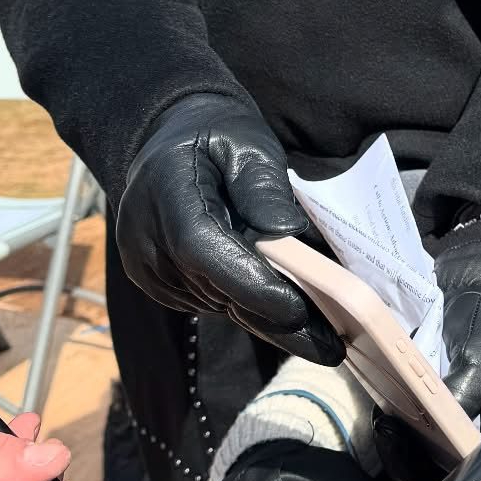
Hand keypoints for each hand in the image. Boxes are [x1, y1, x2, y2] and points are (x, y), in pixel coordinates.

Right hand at [115, 95, 343, 362]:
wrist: (169, 139)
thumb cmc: (216, 135)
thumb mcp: (248, 143)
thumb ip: (265, 187)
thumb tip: (289, 234)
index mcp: (168, 194)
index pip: (205, 250)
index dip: (251, 283)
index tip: (298, 308)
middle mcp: (148, 239)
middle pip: (216, 290)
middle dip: (276, 319)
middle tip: (332, 345)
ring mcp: (147, 266)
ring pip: (216, 305)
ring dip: (267, 321)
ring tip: (324, 339)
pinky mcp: (156, 282)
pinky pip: (208, 302)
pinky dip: (247, 308)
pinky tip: (290, 319)